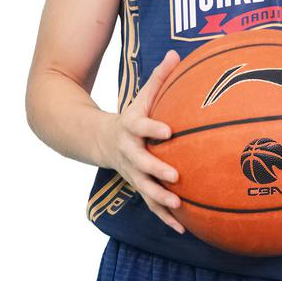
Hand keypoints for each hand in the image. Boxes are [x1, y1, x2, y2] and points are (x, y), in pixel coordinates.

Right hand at [101, 49, 184, 233]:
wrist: (98, 141)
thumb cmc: (131, 116)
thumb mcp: (141, 96)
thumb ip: (159, 78)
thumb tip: (176, 53)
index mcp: (131, 128)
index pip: (142, 126)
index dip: (153, 128)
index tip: (169, 130)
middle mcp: (129, 152)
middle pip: (141, 163)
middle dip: (157, 170)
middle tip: (175, 176)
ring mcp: (131, 172)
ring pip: (144, 188)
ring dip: (160, 199)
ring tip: (178, 207)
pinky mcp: (137, 186)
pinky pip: (151, 204)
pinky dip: (165, 217)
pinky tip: (183, 228)